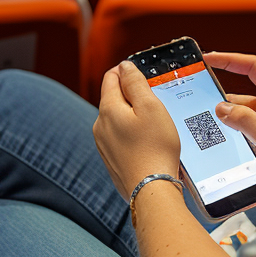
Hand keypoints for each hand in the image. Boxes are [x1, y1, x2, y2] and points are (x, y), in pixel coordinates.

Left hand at [93, 61, 181, 200]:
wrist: (151, 190)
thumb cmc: (156, 148)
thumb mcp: (151, 107)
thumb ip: (136, 83)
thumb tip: (125, 66)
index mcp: (108, 109)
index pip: (111, 77)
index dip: (126, 70)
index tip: (142, 73)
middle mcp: (100, 125)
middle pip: (113, 98)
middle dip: (131, 94)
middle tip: (155, 99)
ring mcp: (103, 145)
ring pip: (117, 119)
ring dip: (132, 115)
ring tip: (155, 123)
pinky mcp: (111, 160)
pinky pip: (120, 138)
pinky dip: (132, 134)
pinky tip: (149, 142)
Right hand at [204, 52, 255, 182]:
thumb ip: (248, 123)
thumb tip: (222, 109)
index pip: (254, 69)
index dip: (230, 60)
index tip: (209, 58)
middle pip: (240, 97)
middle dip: (221, 102)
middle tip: (198, 105)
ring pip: (237, 117)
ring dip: (225, 123)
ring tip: (208, 130)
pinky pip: (240, 132)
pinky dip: (230, 136)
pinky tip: (220, 143)